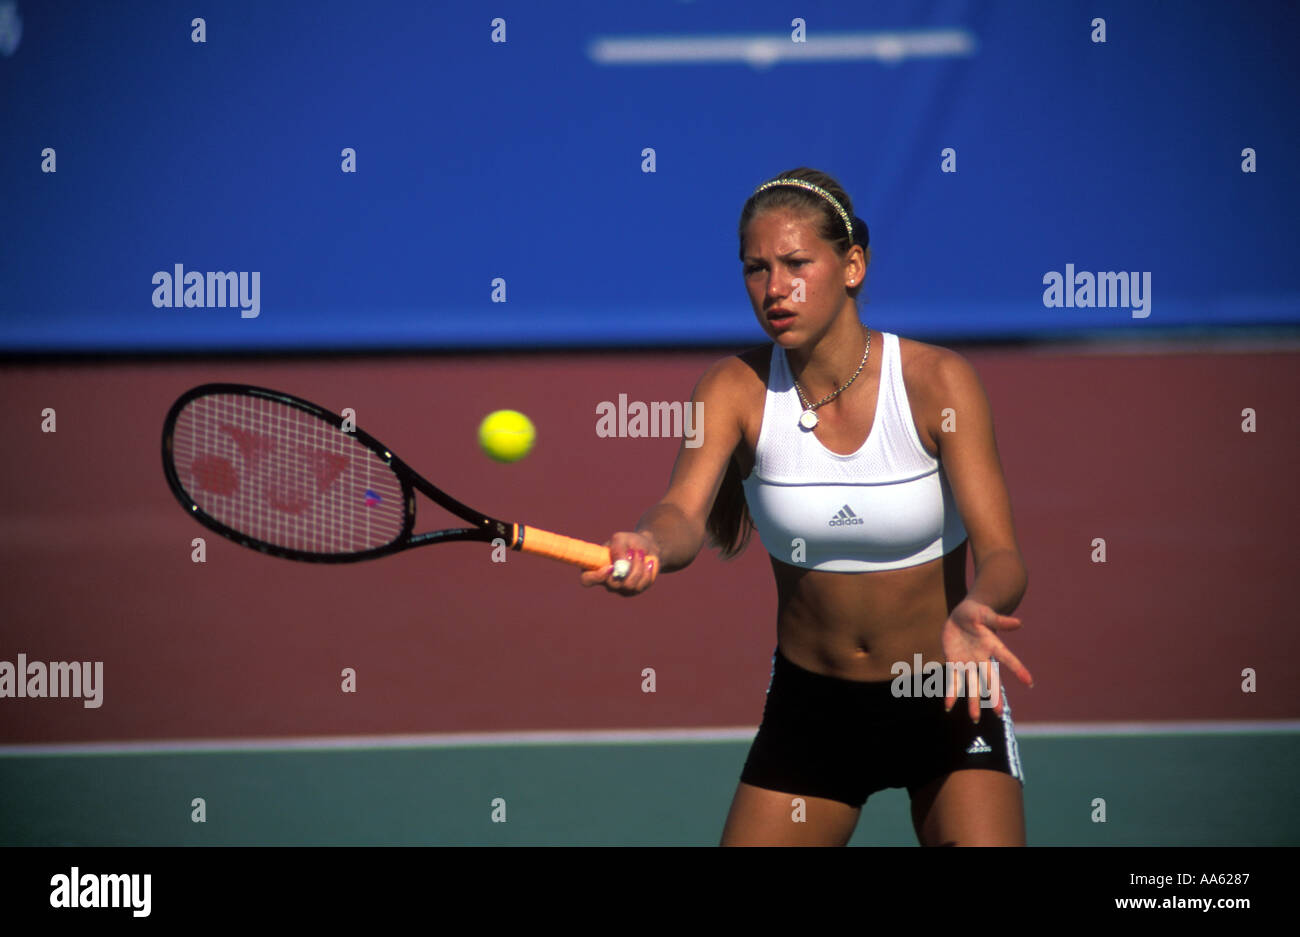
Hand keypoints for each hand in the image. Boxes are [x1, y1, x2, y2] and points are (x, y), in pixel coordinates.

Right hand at [580, 530, 659, 595]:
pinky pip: (640, 586)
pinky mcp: (633, 591)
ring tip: (641, 554)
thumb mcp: (621, 539)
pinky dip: (646, 572)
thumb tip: (619, 565)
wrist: (647, 548)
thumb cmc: (629, 542)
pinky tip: (648, 563)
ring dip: (638, 567)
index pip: (587, 579)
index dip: (596, 577)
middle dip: (627, 567)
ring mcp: (619, 588)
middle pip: (612, 584)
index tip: (611, 567)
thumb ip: (617, 549)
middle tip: (634, 552)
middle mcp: (605, 581)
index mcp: (595, 567)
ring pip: (629, 585)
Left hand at [940, 598, 1032, 721]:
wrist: (959, 616)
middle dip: (994, 696)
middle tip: (1000, 713)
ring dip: (973, 701)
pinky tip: (948, 706)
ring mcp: (968, 663)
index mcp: (992, 646)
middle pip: (990, 680)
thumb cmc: (975, 613)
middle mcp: (982, 658)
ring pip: (972, 685)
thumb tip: (1019, 623)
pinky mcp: (954, 663)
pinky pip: (952, 680)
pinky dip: (951, 693)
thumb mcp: (985, 615)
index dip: (1018, 670)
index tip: (1030, 683)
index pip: (1007, 659)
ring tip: (975, 719)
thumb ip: (999, 621)